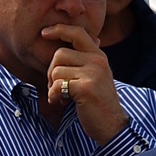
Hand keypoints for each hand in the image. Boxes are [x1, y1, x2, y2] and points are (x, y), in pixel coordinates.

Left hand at [42, 23, 128, 145]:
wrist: (111, 126)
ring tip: (62, 97)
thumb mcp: (93, 76)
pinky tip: (62, 102)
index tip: (44, 33)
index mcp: (98, 56)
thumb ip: (82, 60)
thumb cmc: (97, 103)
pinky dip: (54, 96)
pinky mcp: (86, 87)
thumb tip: (66, 40)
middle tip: (56, 88)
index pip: (77, 32)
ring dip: (52, 86)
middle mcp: (98, 61)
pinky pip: (57, 85)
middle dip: (51, 72)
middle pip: (59, 54)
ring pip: (56, 70)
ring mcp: (93, 73)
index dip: (59, 30)